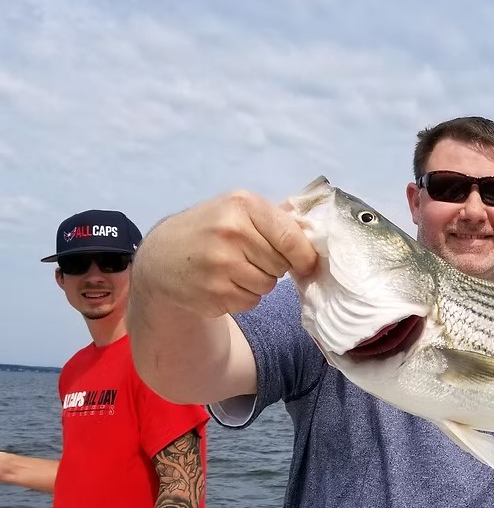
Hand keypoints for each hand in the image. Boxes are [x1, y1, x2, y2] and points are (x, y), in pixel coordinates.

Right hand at [132, 190, 317, 317]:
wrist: (161, 257)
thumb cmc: (210, 230)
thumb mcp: (237, 210)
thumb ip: (276, 219)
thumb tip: (319, 231)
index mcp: (242, 205)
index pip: (291, 236)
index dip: (304, 254)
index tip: (306, 263)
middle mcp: (231, 232)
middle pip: (282, 264)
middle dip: (273, 265)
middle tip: (249, 258)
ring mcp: (220, 264)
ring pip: (268, 285)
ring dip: (258, 283)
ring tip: (233, 269)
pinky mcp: (214, 292)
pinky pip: (250, 302)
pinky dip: (242, 297)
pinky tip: (222, 283)